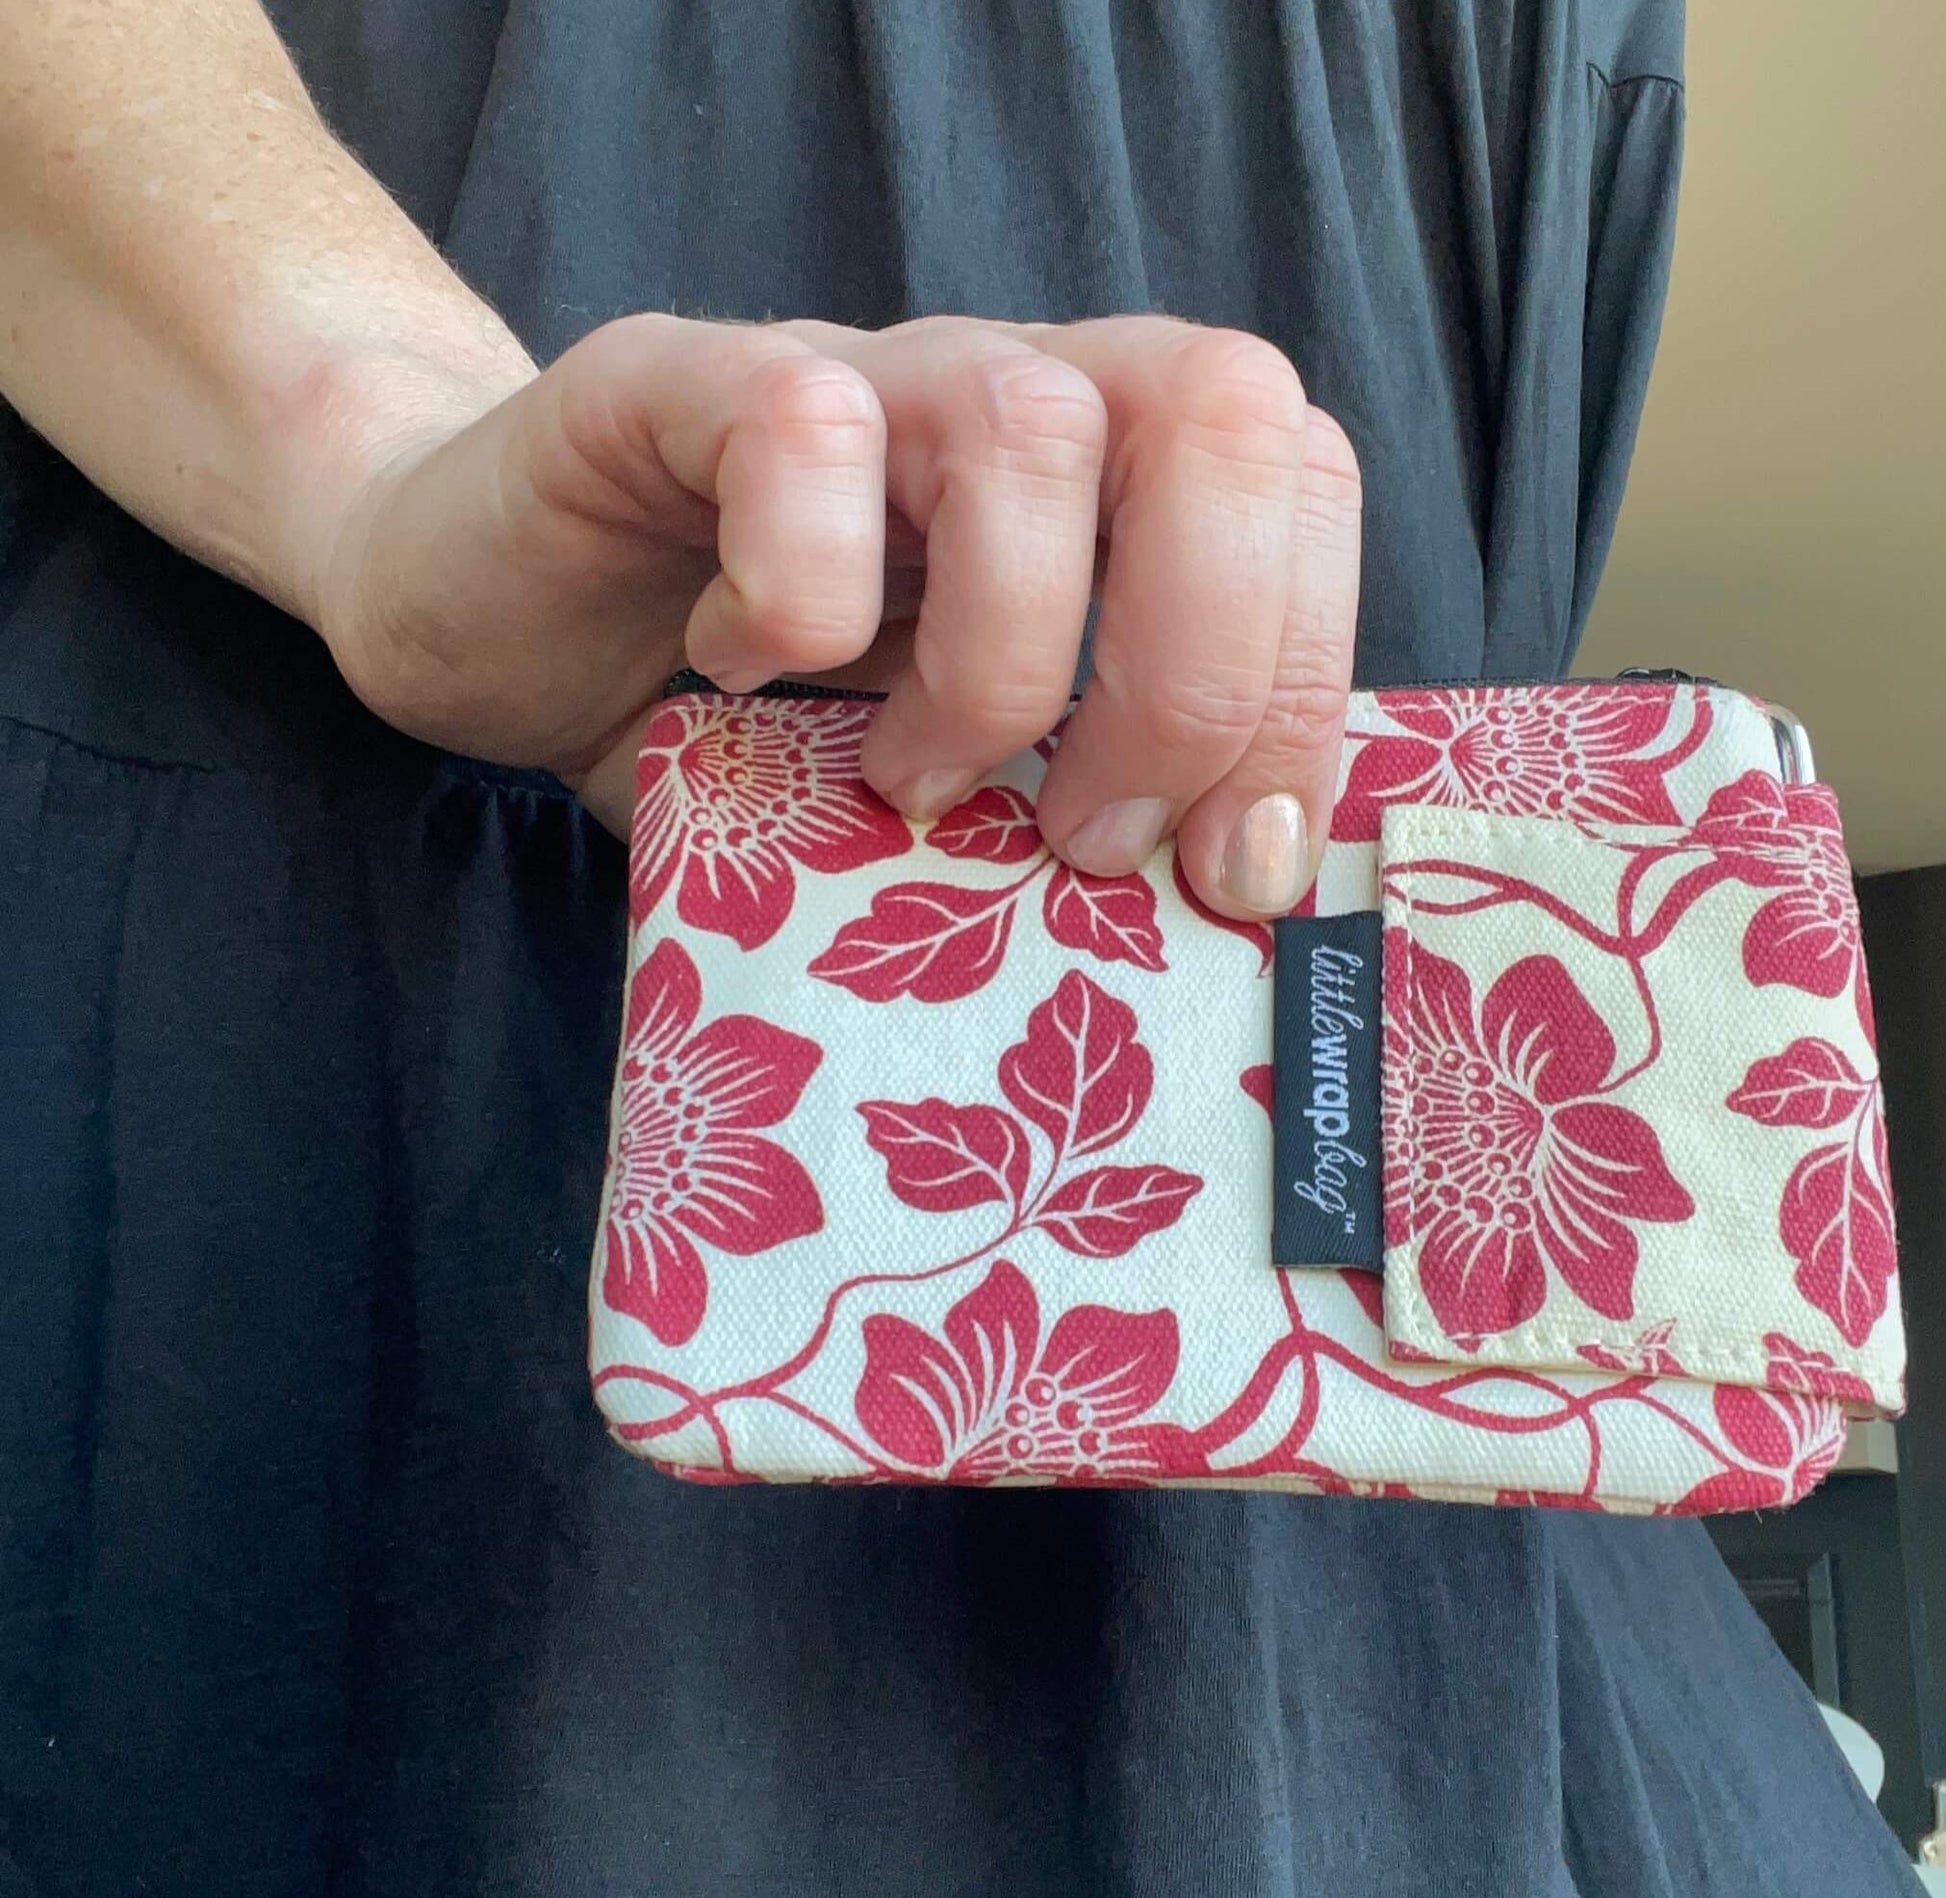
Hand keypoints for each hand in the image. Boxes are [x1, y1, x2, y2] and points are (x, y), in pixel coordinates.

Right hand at [310, 312, 1360, 917]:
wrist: (494, 613)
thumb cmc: (740, 723)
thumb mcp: (950, 785)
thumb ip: (1077, 804)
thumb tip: (1231, 916)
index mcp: (1097, 480)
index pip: (1299, 483)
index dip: (1307, 679)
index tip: (1236, 868)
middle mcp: (1001, 391)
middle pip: (1220, 412)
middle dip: (1191, 669)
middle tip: (1087, 835)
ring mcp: (852, 376)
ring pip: (1028, 427)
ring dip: (997, 661)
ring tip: (911, 782)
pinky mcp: (679, 384)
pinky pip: (797, 426)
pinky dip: (800, 591)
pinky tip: (738, 672)